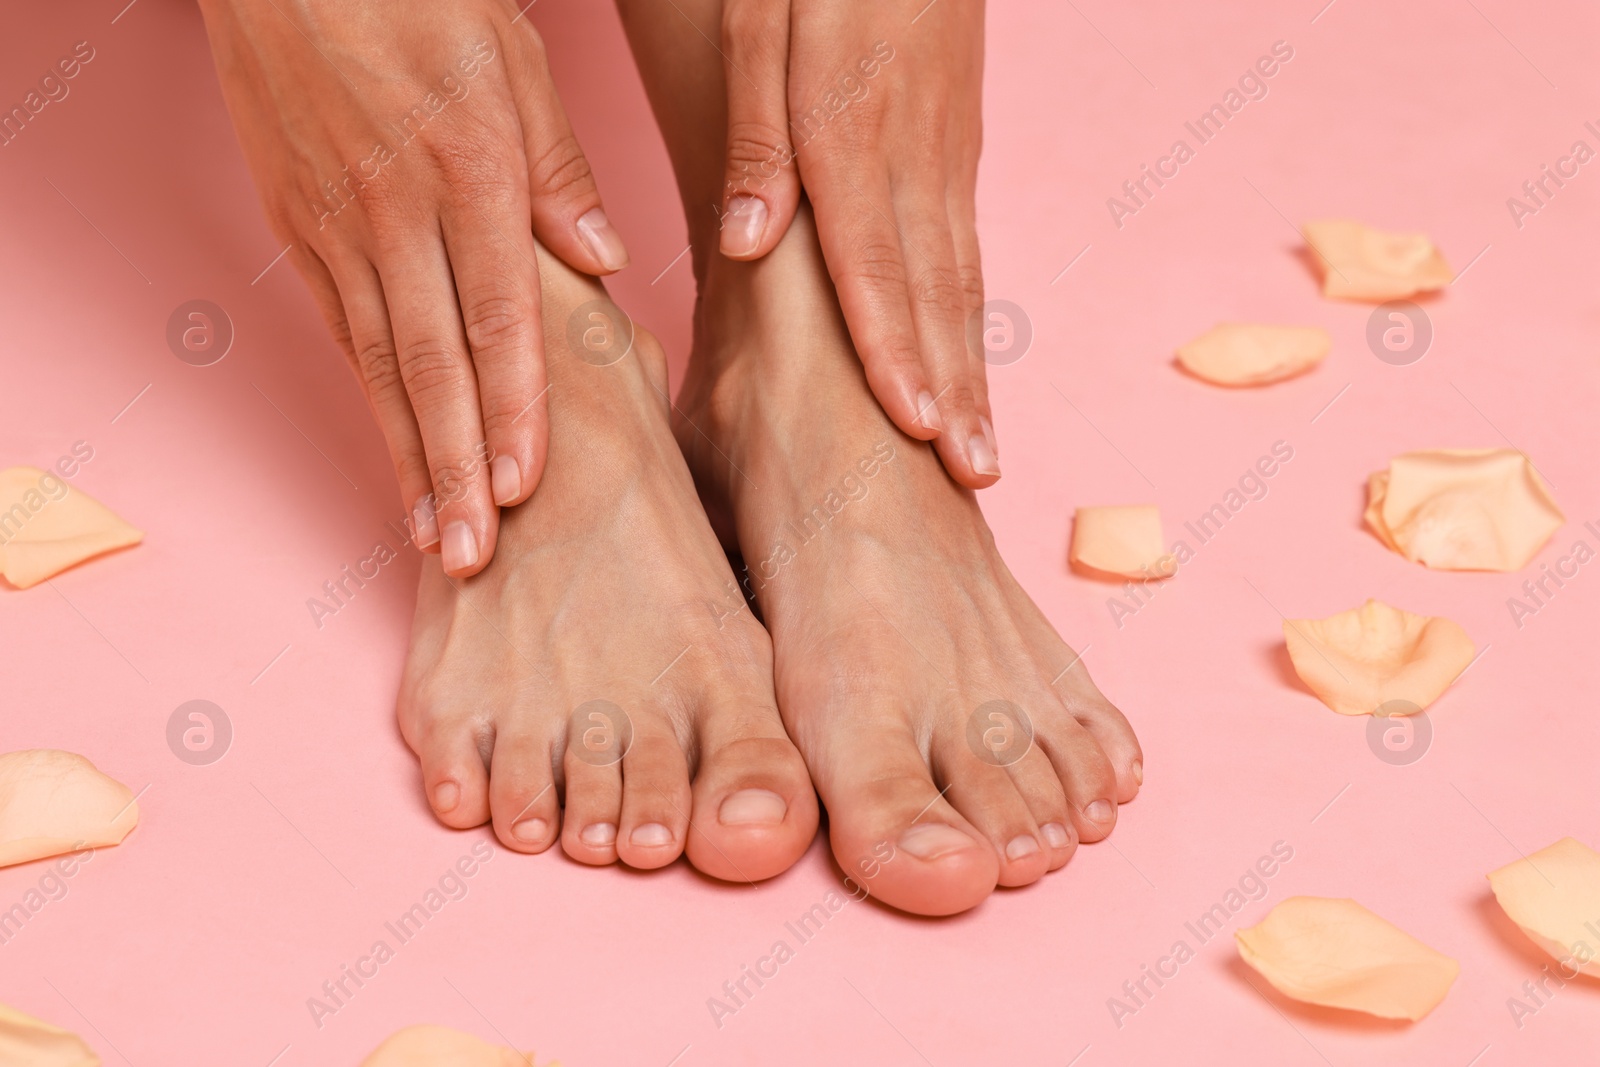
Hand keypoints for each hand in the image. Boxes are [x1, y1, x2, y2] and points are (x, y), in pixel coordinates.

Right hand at [199, 0, 629, 574]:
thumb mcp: (511, 61)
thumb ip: (557, 168)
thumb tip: (603, 263)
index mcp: (469, 173)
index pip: (500, 321)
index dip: (514, 414)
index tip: (525, 490)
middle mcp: (398, 213)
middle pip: (432, 365)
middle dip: (456, 469)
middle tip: (471, 556)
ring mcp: (337, 224)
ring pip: (378, 361)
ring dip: (406, 454)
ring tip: (430, 531)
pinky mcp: (296, 224)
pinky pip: (341, 324)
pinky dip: (368, 394)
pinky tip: (392, 448)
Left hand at [716, 0, 996, 485]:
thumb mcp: (761, 21)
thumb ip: (757, 132)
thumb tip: (748, 236)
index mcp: (854, 132)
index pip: (876, 263)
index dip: (897, 349)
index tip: (916, 427)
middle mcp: (913, 159)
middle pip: (936, 293)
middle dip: (955, 390)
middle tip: (973, 477)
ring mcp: (946, 160)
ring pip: (964, 282)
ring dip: (976, 372)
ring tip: (985, 456)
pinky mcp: (956, 156)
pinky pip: (968, 255)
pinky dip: (973, 326)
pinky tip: (973, 373)